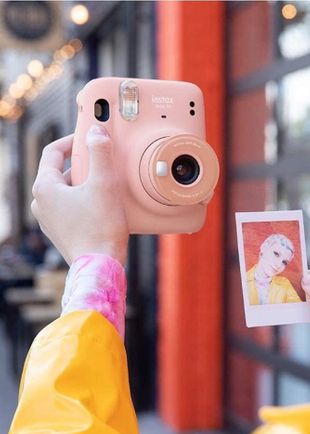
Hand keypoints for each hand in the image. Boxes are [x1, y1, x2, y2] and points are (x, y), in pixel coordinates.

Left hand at [31, 125, 128, 265]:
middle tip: (104, 163)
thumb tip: (96, 130)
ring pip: (66, 191)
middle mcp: (40, 203)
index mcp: (44, 188)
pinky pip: (70, 208)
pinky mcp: (60, 232)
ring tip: (107, 185)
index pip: (52, 152)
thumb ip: (100, 153)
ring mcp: (49, 220)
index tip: (88, 136)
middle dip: (83, 165)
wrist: (100, 266)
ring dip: (84, 184)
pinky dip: (84, 201)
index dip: (72, 140)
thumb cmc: (101, 227)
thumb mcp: (104, 184)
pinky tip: (103, 206)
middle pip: (60, 172)